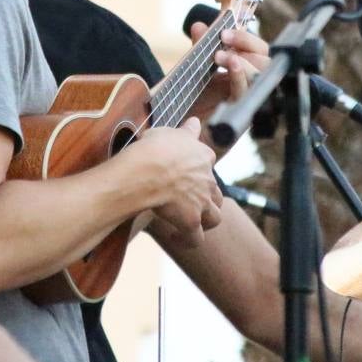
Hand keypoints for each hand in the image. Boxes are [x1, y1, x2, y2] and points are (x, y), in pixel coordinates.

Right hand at [129, 117, 221, 245]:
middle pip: (215, 192)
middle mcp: (208, 180)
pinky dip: (189, 240)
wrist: (147, 170)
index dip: (196, 167)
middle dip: (205, 198)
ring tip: (191, 222)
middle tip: (188, 201)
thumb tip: (195, 122)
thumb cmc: (154, 149)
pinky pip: (196, 238)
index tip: (184, 171)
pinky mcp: (192, 221)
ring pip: (215, 216)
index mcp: (203, 156)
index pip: (207, 161)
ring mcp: (202, 202)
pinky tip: (178, 238)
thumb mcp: (169, 132)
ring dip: (205, 220)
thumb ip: (184, 131)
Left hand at [185, 23, 270, 131]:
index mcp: (244, 71)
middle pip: (267, 59)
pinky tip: (233, 64)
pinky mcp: (242, 116)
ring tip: (221, 55)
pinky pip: (248, 93)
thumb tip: (199, 25)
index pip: (258, 49)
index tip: (225, 30)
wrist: (183, 135)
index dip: (246, 37)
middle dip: (247, 44)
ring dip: (244, 59)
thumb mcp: (197, 70)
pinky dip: (241, 76)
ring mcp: (249, 101)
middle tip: (224, 38)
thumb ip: (201, 49)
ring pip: (263, 75)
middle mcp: (250, 86)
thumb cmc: (194, 106)